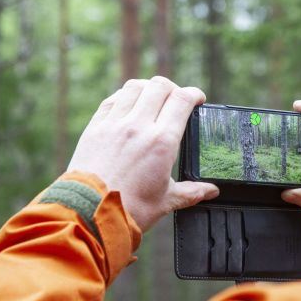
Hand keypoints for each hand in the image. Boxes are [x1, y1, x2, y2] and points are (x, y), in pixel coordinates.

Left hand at [67, 76, 218, 231]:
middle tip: (177, 100)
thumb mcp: (166, 201)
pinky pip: (113, 99)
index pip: (182, 100)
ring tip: (153, 98)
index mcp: (162, 142)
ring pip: (135, 87)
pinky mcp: (95, 127)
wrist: (88, 213)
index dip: (194, 94)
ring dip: (149, 88)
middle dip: (173, 88)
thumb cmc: (129, 210)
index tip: (198, 99)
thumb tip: (211, 191)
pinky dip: (125, 96)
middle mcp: (139, 126)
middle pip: (160, 86)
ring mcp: (115, 124)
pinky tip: (129, 105)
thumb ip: (191, 192)